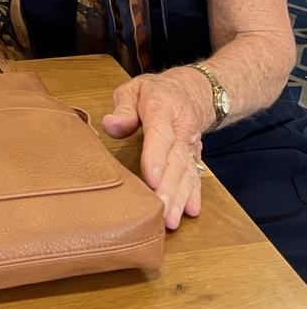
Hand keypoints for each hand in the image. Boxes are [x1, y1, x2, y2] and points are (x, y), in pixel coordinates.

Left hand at [102, 70, 210, 229]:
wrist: (190, 91)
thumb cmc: (154, 92)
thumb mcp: (133, 89)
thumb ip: (122, 107)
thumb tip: (111, 125)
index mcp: (162, 109)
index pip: (160, 134)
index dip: (156, 157)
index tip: (152, 179)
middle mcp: (181, 129)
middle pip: (176, 159)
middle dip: (169, 187)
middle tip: (160, 210)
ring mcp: (190, 144)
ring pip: (187, 172)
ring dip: (180, 197)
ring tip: (171, 220)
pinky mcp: (195, 156)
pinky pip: (196, 175)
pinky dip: (194, 194)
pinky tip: (191, 211)